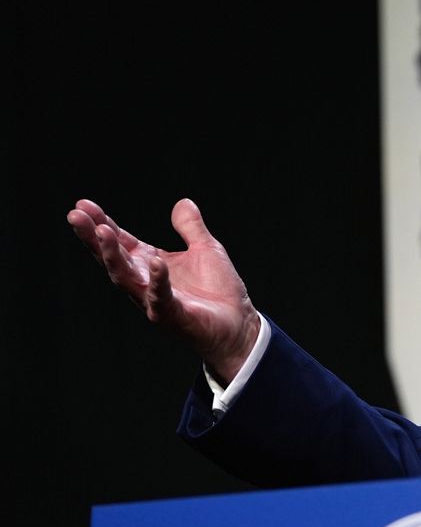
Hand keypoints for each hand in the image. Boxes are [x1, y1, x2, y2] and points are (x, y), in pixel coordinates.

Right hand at [67, 198, 261, 382]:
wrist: (239, 324)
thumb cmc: (219, 291)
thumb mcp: (207, 249)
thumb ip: (192, 227)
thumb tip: (183, 202)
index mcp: (150, 263)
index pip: (121, 241)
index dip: (102, 223)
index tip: (83, 204)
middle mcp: (146, 282)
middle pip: (113, 258)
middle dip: (94, 237)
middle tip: (75, 216)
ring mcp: (155, 301)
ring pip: (126, 278)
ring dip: (113, 255)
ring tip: (103, 231)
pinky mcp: (172, 316)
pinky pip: (161, 298)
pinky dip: (158, 281)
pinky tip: (156, 262)